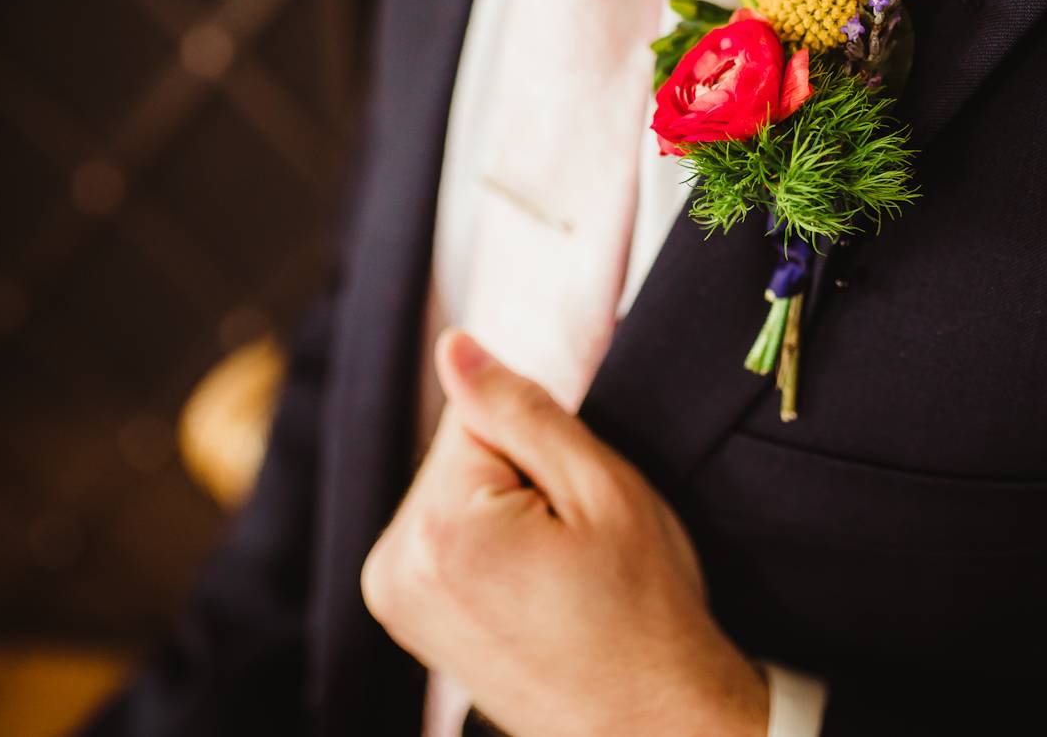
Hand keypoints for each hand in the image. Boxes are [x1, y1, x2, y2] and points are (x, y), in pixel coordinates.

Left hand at [361, 329, 767, 736]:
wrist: (651, 722)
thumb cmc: (644, 611)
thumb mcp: (603, 490)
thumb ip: (521, 409)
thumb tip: (456, 347)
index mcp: (442, 528)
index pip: (477, 413)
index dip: (543, 440)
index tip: (578, 495)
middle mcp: (396, 565)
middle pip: (458, 454)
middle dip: (521, 474)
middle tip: (577, 539)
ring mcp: (395, 599)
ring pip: (454, 491)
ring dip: (507, 509)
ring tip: (561, 569)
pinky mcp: (408, 618)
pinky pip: (446, 535)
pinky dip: (490, 542)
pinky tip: (536, 587)